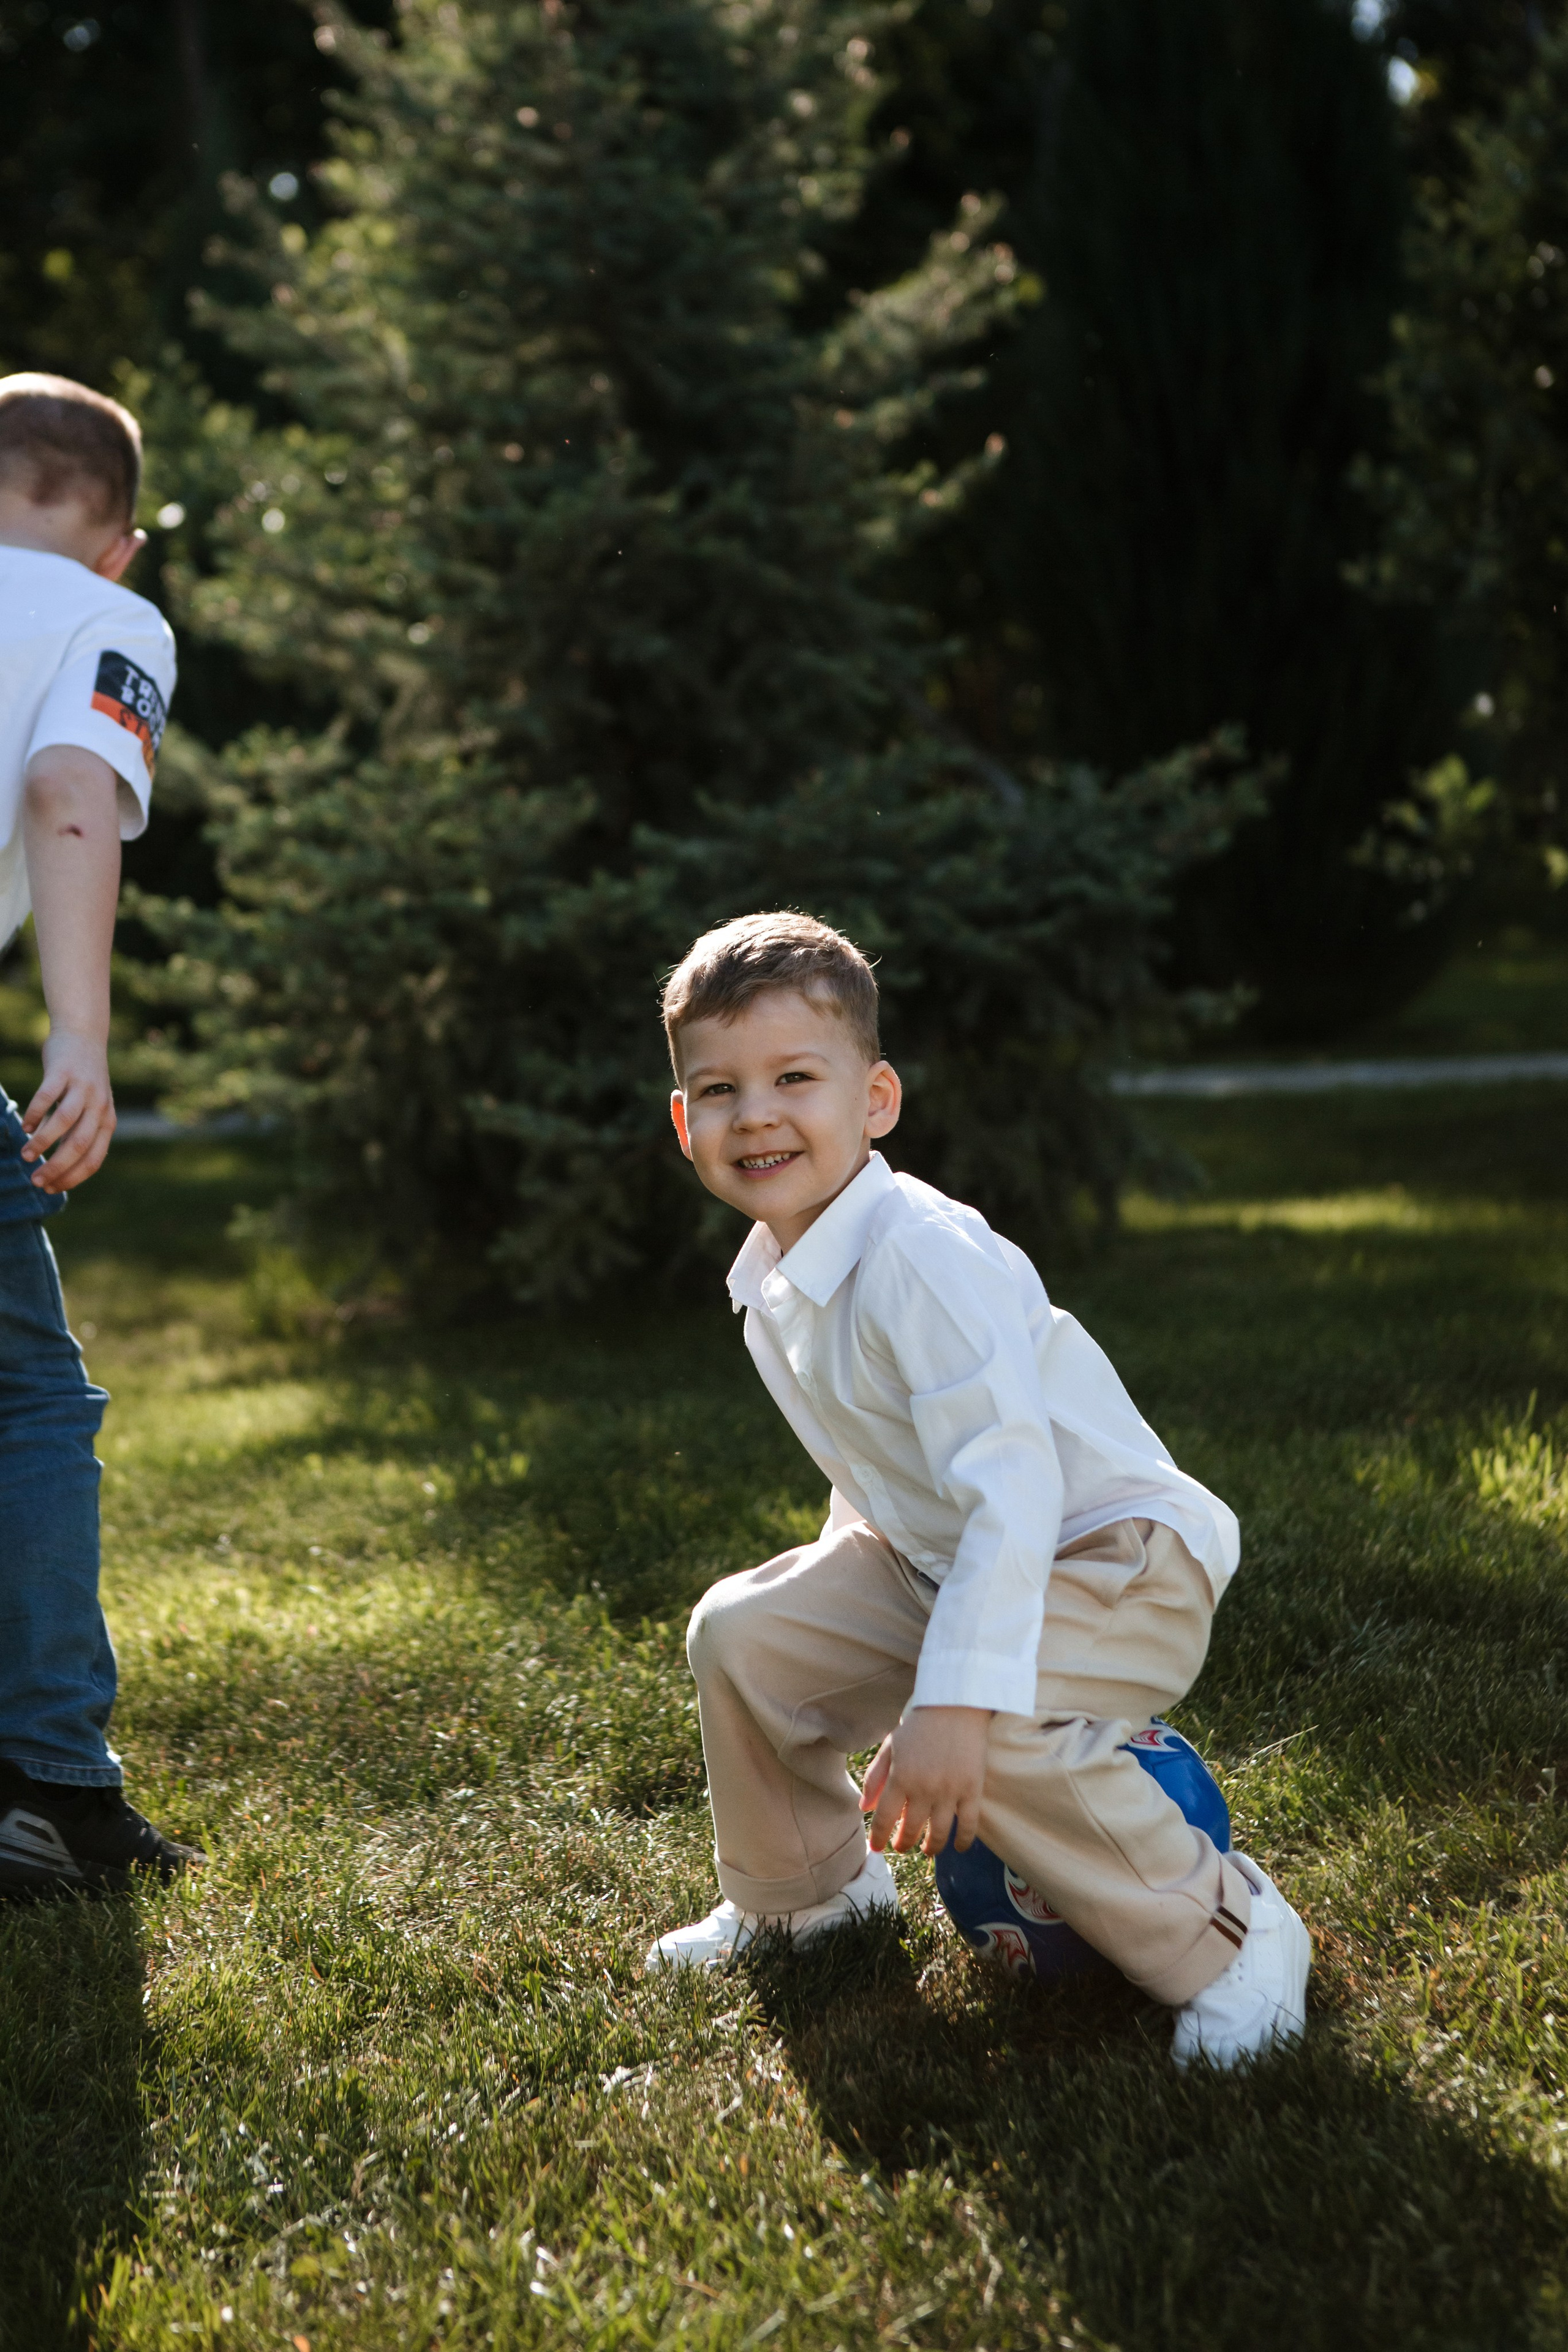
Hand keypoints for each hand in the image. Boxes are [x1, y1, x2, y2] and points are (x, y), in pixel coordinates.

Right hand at [22, 1030, 115, 1192]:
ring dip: (43, 1143)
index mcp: (107, 1121)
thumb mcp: (87, 1111)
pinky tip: (25, 1126)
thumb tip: (55, 1168)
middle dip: (56, 1168)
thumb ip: (74, 1135)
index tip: (51, 1189)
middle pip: (79, 1145)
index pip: (93, 1160)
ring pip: (64, 1122)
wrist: (83, 1036)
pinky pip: (47, 1096)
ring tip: (26, 1155)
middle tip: (36, 1181)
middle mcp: (99, 1106)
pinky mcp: (64, 1071)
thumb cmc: (81, 1082)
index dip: (72, 1178)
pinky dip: (35, 1113)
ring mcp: (83, 1088)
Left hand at [860, 1705, 991, 1857]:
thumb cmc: (919, 1725)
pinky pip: (968, 1824)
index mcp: (900, 1777)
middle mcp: (923, 1788)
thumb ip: (875, 1777)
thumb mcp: (890, 1746)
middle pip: (910, 1829)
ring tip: (926, 1849)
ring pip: (938, 1833)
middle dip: (902, 1843)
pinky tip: (958, 1848)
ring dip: (930, 1847)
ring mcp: (950, 1791)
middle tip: (900, 1846)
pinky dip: (964, 1841)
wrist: (955, 1704)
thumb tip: (864, 1808)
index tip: (876, 1848)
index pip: (884, 1818)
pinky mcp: (972, 1789)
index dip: (878, 1837)